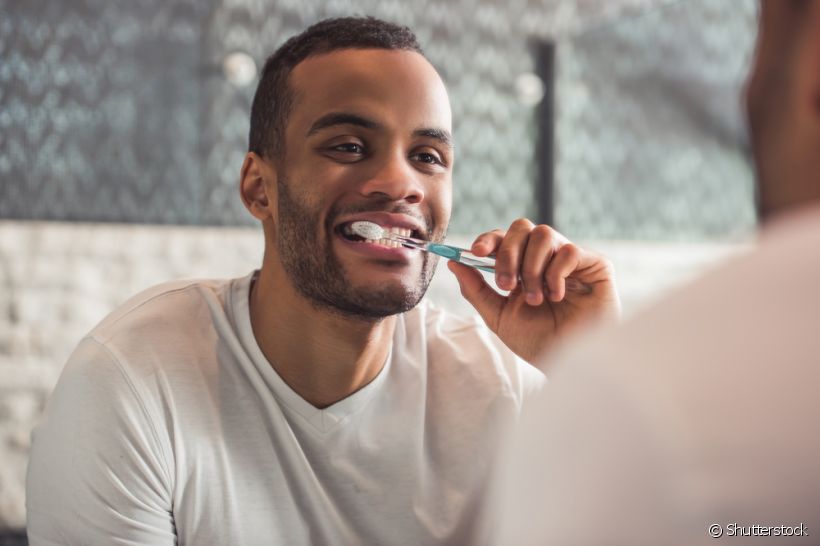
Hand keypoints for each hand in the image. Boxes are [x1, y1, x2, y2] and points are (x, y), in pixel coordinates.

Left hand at [448, 219, 619, 361]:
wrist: (568, 363)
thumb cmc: (537, 342)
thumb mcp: (499, 316)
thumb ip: (476, 290)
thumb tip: (454, 262)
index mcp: (523, 266)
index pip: (504, 238)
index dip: (489, 239)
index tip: (476, 252)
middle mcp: (546, 258)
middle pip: (522, 227)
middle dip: (508, 254)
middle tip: (506, 284)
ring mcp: (570, 260)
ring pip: (543, 234)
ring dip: (531, 268)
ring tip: (536, 298)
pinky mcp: (595, 265)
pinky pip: (569, 250)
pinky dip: (556, 273)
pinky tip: (556, 296)